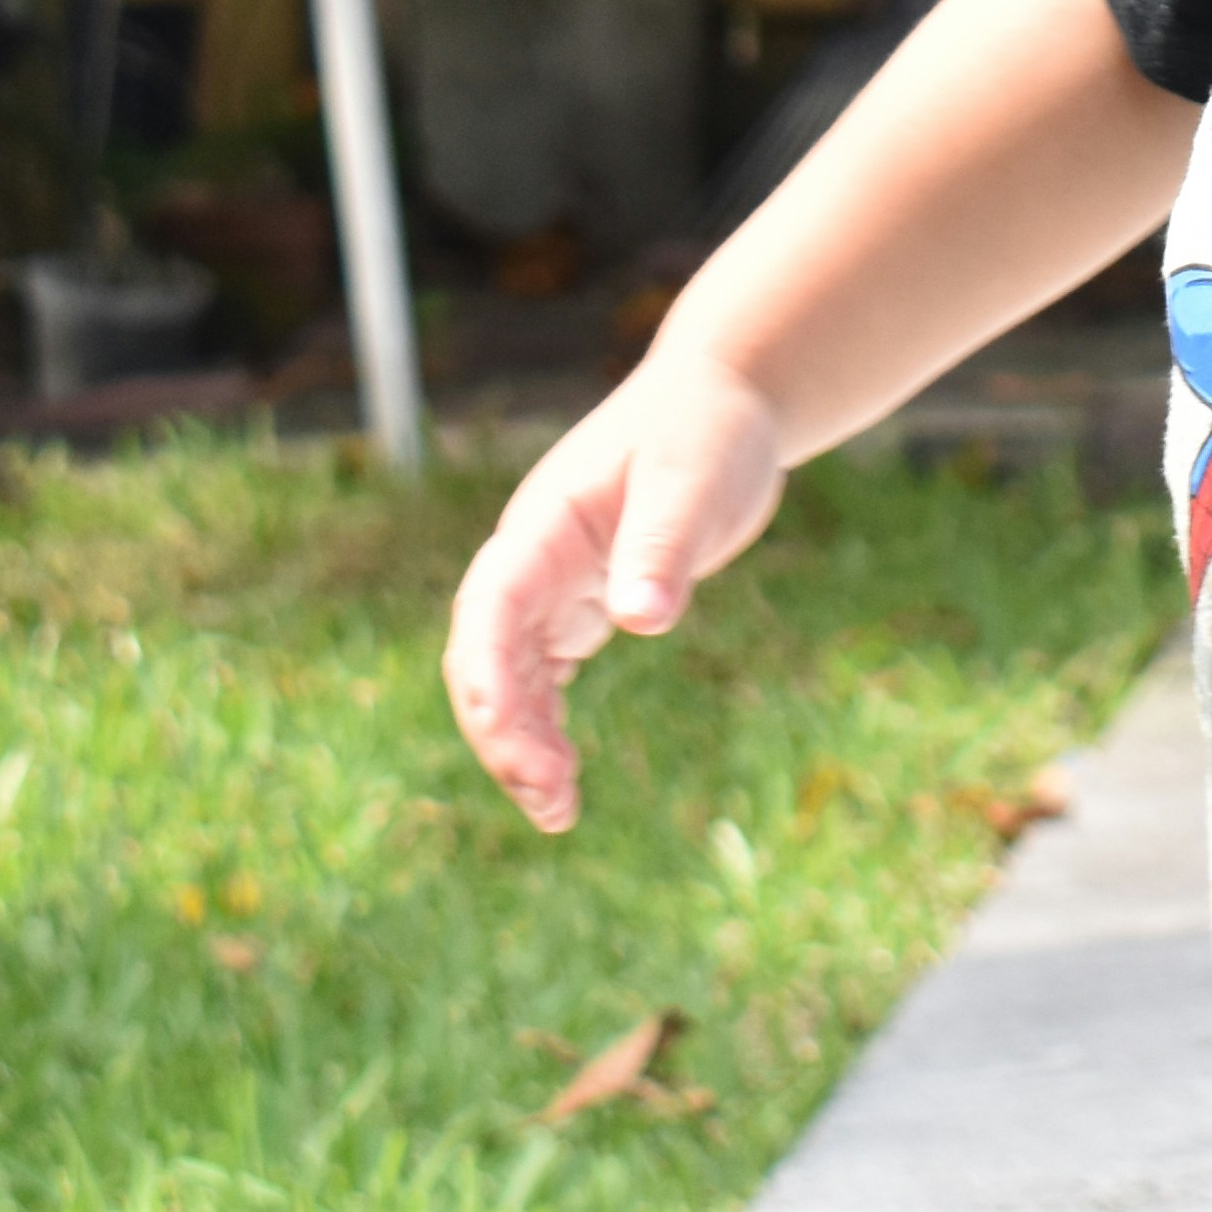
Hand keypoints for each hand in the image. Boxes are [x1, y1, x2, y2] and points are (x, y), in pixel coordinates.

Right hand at [440, 350, 795, 834]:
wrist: (726, 399)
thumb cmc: (709, 428)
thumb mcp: (694, 480)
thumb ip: (664, 545)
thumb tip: (641, 618)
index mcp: (545, 523)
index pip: (493, 605)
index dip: (492, 677)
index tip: (515, 741)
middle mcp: (534, 556)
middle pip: (485, 654)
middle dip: (502, 729)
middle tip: (550, 797)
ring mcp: (553, 581)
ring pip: (509, 675)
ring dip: (520, 741)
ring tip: (558, 812)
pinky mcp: (584, 601)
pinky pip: (543, 674)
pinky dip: (545, 726)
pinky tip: (564, 777)